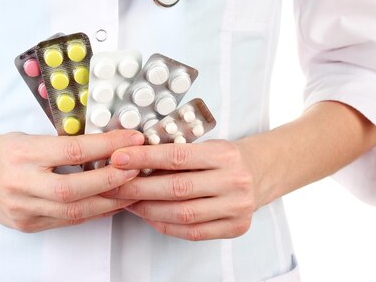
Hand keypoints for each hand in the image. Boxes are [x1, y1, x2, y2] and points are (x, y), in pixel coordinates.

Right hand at [0, 130, 143, 232]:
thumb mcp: (28, 138)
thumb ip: (62, 144)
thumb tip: (104, 144)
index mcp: (23, 154)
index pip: (73, 150)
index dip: (108, 146)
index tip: (132, 139)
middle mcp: (22, 184)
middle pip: (75, 188)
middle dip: (113, 180)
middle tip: (139, 168)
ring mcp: (23, 209)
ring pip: (74, 211)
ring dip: (109, 201)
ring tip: (132, 189)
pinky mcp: (28, 224)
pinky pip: (67, 221)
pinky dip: (92, 212)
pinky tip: (110, 203)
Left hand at [102, 140, 258, 240]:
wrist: (263, 171)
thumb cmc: (226, 156)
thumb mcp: (206, 144)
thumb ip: (175, 153)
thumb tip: (132, 159)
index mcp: (224, 155)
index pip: (177, 156)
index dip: (144, 158)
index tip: (118, 158)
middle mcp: (233, 181)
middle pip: (176, 188)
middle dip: (138, 188)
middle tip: (113, 184)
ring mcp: (236, 208)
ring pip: (182, 214)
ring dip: (147, 209)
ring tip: (127, 201)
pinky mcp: (235, 227)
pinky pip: (192, 232)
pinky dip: (165, 225)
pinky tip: (149, 216)